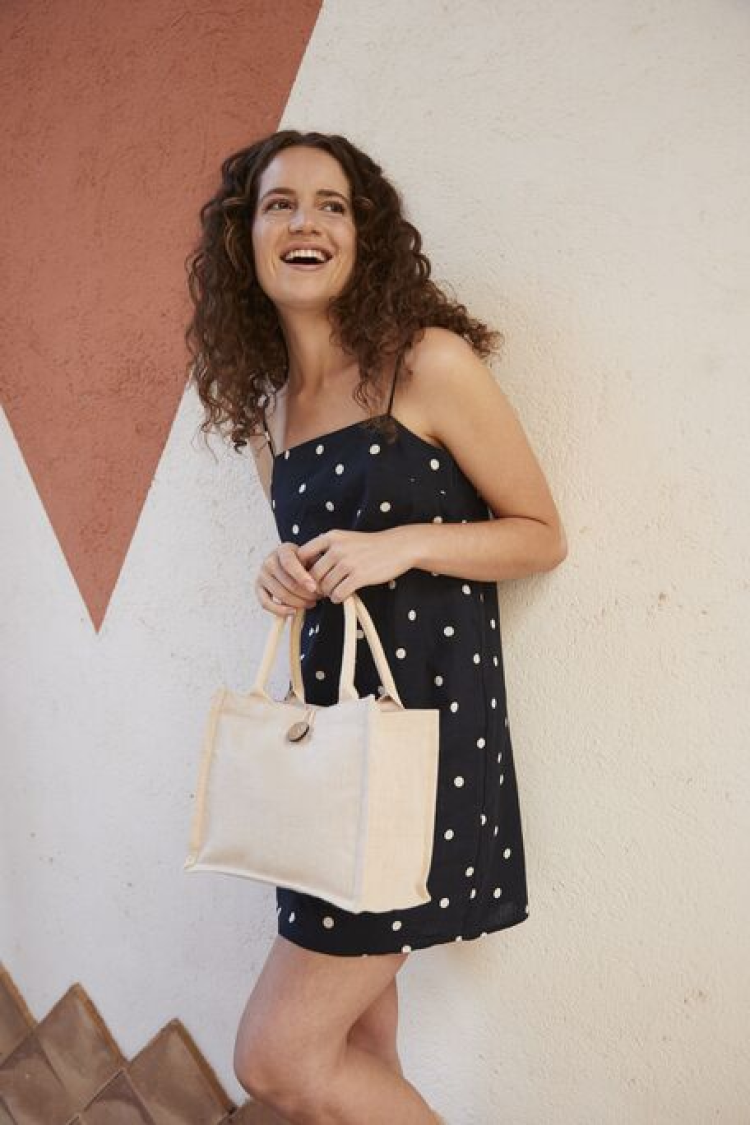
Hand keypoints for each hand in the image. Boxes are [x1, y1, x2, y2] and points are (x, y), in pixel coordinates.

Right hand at [255, 541, 322, 616]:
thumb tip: (319, 583)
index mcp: (283, 550)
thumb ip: (315, 566)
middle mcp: (269, 561)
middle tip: (318, 597)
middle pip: (287, 582)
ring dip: (298, 603)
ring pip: (280, 594)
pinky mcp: (258, 588)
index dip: (302, 577)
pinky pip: (266, 603)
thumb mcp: (311, 557)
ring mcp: (262, 575)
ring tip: (311, 603)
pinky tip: (293, 611)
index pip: (290, 564)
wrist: (291, 563)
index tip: (314, 588)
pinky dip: (280, 611)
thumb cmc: (304, 561)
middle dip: (305, 594)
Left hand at [296, 528, 412, 602]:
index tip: (308, 576)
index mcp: (331, 537)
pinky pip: (338, 594)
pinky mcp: (360, 576)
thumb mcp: (345, 538)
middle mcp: (337, 548)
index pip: (302, 555)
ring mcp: (348, 562)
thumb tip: (305, 568)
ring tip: (334, 591)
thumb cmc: (370, 545)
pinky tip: (343, 595)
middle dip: (315, 586)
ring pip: (324, 586)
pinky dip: (338, 598)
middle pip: (312, 575)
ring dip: (327, 593)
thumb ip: (326, 548)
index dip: (301, 569)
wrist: (397, 546)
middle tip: (322, 590)